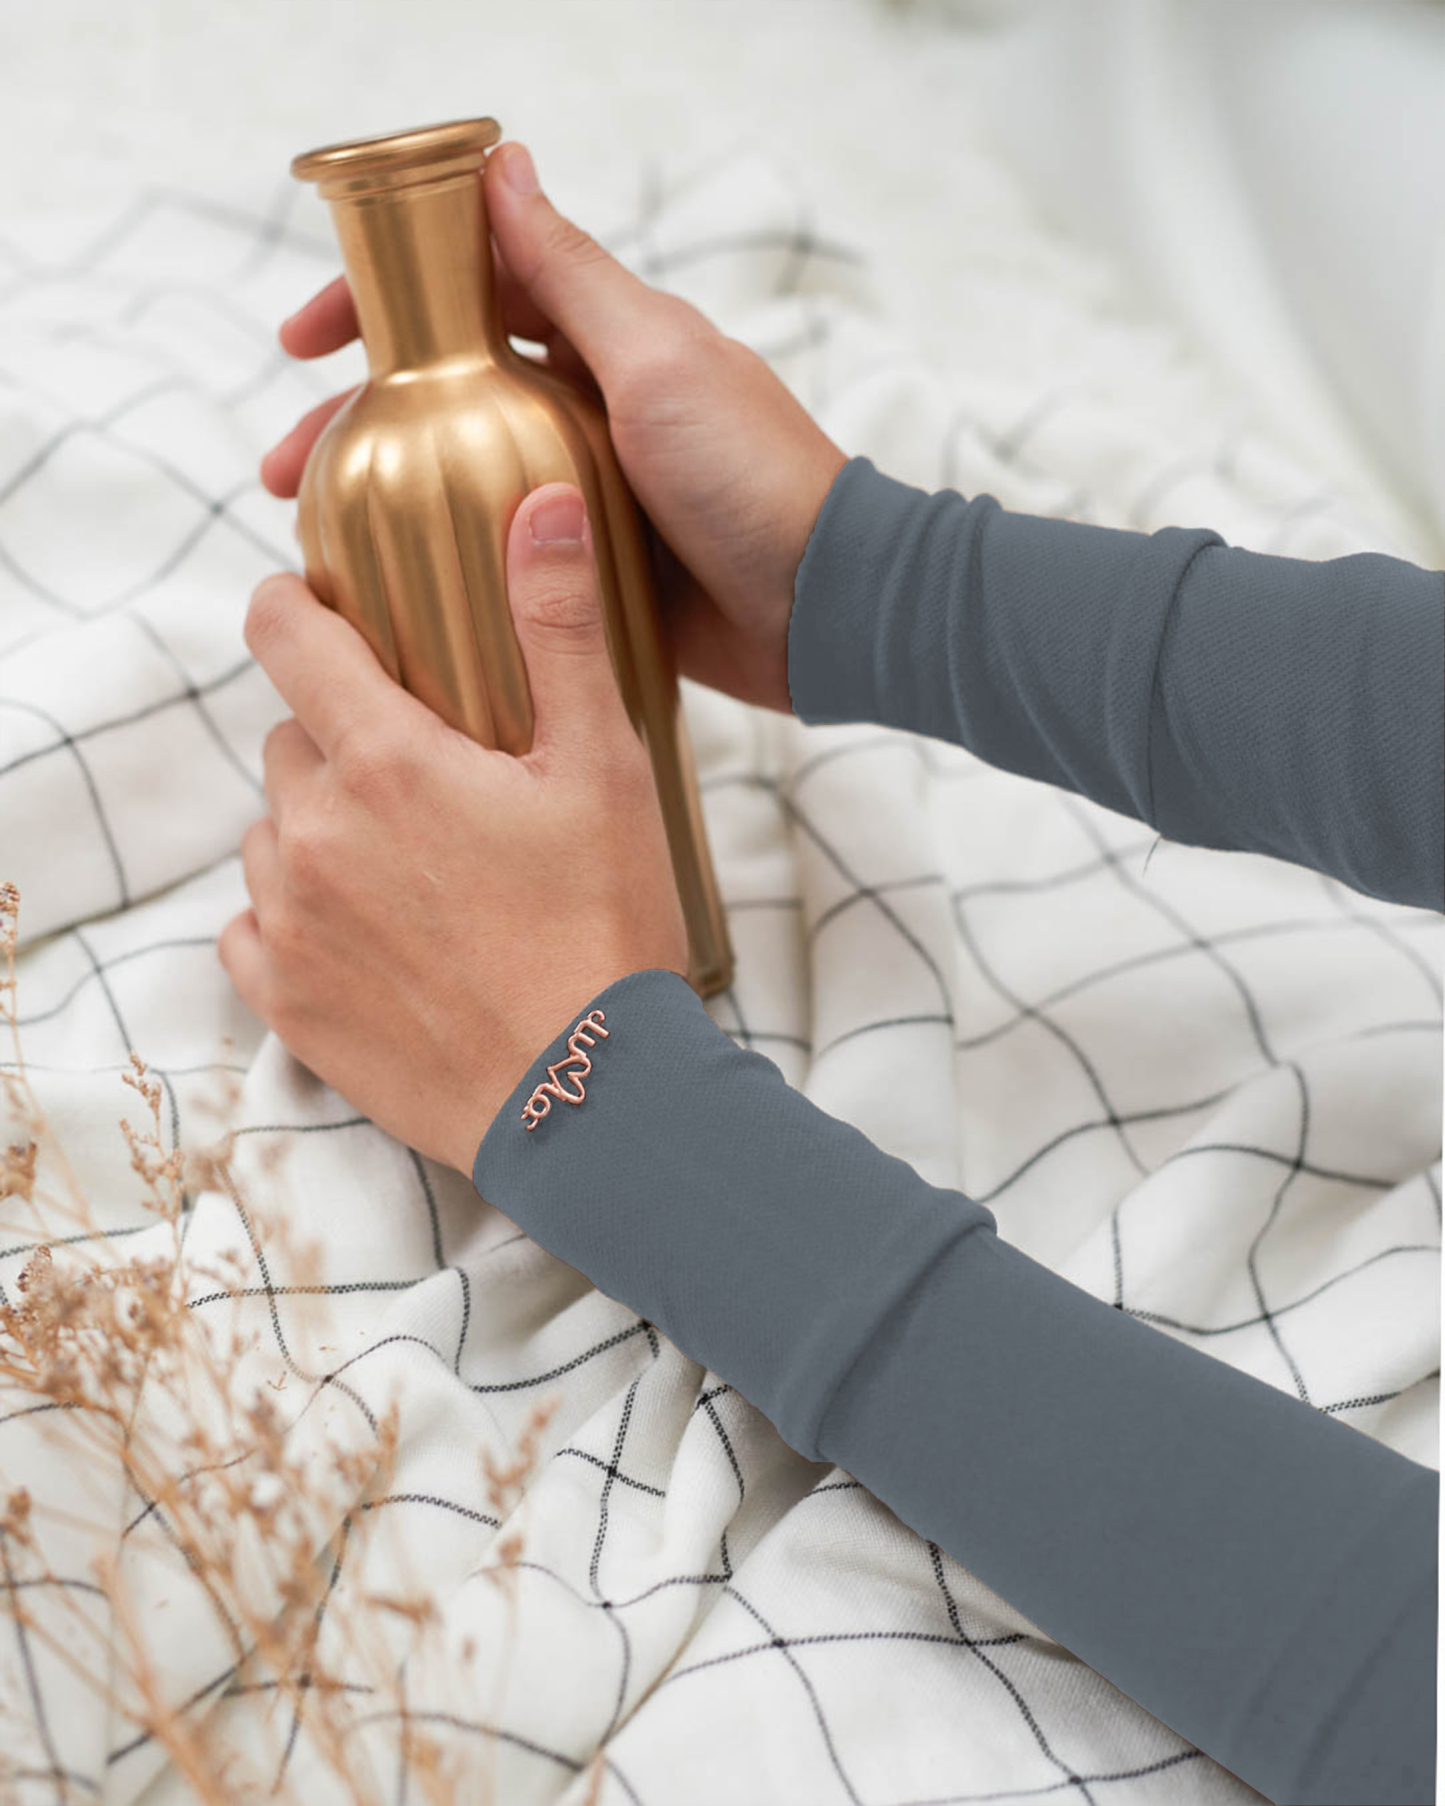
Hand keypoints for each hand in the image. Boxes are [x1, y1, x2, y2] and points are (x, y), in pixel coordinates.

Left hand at [217, 484, 689, 1176]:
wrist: (587, 1096)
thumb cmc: (605, 927)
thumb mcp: (602, 766)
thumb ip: (560, 629)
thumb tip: (547, 504)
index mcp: (385, 761)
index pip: (288, 638)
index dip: (292, 606)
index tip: (310, 606)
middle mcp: (314, 833)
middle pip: (291, 741)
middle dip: (344, 740)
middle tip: (427, 777)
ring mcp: (291, 921)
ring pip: (272, 831)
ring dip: (321, 829)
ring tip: (411, 867)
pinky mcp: (287, 1000)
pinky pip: (251, 926)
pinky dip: (294, 915)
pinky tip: (367, 933)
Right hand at [260, 138, 849, 716]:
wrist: (824, 608)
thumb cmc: (751, 475)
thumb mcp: (656, 359)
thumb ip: (575, 274)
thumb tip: (505, 163)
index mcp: (601, 340)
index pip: (467, 294)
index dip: (379, 305)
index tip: (303, 338)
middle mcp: (588, 408)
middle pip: (444, 394)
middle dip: (355, 420)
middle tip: (282, 463)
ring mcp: (588, 494)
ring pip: (462, 477)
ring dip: (384, 494)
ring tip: (314, 534)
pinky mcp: (595, 573)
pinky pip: (504, 558)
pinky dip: (445, 563)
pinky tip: (391, 587)